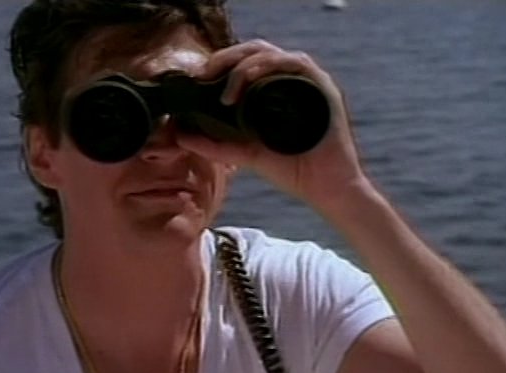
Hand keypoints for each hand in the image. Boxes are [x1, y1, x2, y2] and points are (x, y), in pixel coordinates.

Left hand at [177, 39, 367, 213]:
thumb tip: (180, 134)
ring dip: (240, 64)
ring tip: (222, 88)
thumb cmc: (292, 170)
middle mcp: (291, 80)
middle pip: (254, 51)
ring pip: (269, 52)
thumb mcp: (245, 154)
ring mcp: (307, 81)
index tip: (197, 79)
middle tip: (202, 75)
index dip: (220, 64)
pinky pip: (292, 62)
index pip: (245, 62)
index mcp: (275, 89)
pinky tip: (245, 84)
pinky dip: (265, 67)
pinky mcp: (321, 86)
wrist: (325, 188)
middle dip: (224, 58)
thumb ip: (214, 145)